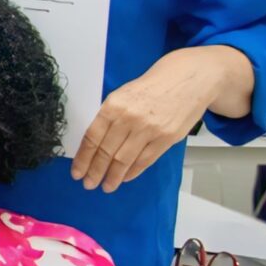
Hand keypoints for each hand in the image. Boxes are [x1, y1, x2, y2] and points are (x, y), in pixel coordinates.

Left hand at [71, 50, 224, 191]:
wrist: (188, 79)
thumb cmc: (150, 88)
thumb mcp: (122, 95)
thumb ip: (109, 117)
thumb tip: (94, 144)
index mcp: (113, 106)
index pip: (92, 138)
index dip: (83, 158)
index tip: (77, 172)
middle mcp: (129, 118)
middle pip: (107, 152)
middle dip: (95, 171)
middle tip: (89, 184)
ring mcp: (149, 129)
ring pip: (125, 160)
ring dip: (113, 176)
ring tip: (106, 186)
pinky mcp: (167, 137)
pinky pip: (146, 160)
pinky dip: (133, 171)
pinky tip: (124, 177)